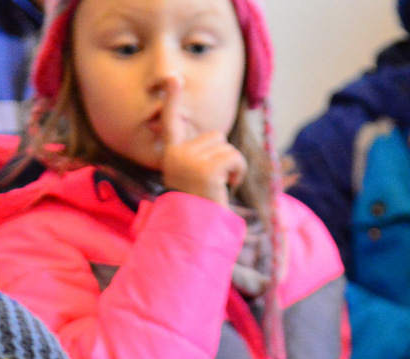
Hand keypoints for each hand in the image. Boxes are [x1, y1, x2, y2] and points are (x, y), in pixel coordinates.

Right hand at [158, 77, 245, 206]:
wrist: (196, 230)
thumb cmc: (199, 205)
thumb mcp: (193, 176)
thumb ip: (198, 156)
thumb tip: (215, 141)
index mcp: (171, 154)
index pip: (171, 121)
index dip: (172, 99)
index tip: (173, 78)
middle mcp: (177, 154)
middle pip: (215, 135)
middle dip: (223, 156)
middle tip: (215, 180)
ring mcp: (190, 161)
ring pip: (226, 146)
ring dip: (232, 165)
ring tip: (220, 185)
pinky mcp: (206, 169)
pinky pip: (234, 157)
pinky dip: (238, 171)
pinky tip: (227, 186)